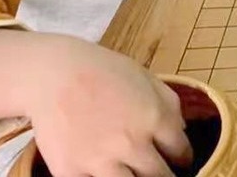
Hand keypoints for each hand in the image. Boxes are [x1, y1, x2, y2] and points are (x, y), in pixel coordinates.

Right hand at [25, 37, 191, 176]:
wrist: (54, 73)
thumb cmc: (103, 71)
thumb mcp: (147, 78)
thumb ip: (169, 106)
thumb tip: (181, 132)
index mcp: (154, 117)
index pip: (181, 153)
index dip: (183, 158)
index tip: (177, 161)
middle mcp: (131, 143)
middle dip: (163, 175)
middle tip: (158, 171)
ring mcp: (100, 160)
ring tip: (133, 172)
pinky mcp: (71, 172)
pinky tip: (104, 172)